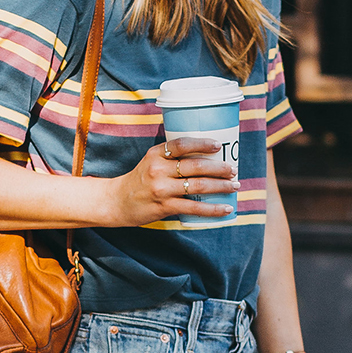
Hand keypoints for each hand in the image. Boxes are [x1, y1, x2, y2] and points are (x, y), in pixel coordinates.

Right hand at [105, 137, 238, 226]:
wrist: (117, 202)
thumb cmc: (138, 182)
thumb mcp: (150, 162)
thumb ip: (170, 158)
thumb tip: (202, 157)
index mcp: (156, 154)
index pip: (182, 144)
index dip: (202, 143)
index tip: (218, 145)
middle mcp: (159, 169)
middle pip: (195, 165)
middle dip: (219, 168)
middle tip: (233, 170)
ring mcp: (162, 189)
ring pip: (198, 185)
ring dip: (220, 186)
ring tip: (235, 186)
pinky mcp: (165, 206)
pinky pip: (194, 207)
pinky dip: (212, 209)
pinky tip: (225, 209)